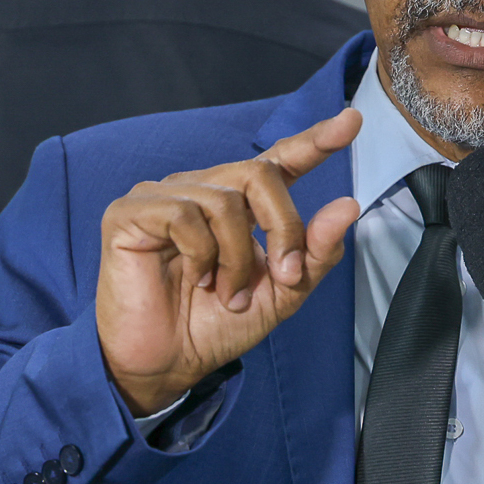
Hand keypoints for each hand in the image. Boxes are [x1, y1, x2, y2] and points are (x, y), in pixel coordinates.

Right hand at [96, 109, 361, 415]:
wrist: (167, 363)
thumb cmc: (216, 325)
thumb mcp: (282, 293)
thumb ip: (315, 252)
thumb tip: (347, 207)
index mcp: (242, 203)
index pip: (280, 160)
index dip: (315, 140)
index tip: (352, 120)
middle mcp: (204, 188)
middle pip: (260, 174)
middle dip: (284, 228)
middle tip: (282, 276)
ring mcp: (165, 195)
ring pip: (225, 200)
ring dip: (236, 259)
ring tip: (224, 293)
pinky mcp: (131, 211)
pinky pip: (183, 215)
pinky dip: (200, 255)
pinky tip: (194, 278)